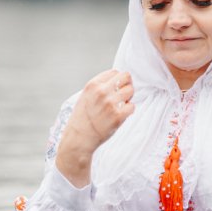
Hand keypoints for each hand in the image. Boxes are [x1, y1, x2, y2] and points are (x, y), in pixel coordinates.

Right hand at [55, 70, 134, 186]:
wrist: (79, 138)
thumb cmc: (83, 117)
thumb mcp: (86, 96)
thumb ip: (100, 86)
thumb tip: (119, 79)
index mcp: (93, 84)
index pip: (115, 72)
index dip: (117, 80)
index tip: (114, 89)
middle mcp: (102, 92)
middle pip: (126, 77)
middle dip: (126, 85)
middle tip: (121, 96)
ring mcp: (110, 104)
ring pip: (131, 91)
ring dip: (128, 98)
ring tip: (119, 106)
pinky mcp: (118, 116)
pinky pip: (132, 106)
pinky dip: (128, 111)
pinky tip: (120, 115)